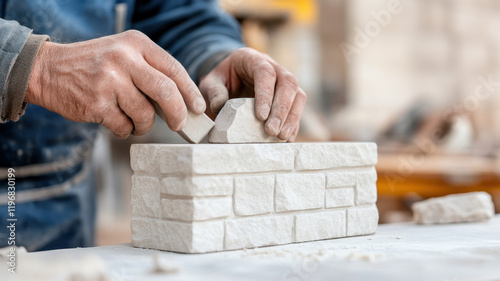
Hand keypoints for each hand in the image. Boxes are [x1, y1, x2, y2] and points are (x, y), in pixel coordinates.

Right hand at [25, 30, 205, 137]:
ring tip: (134, 120)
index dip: (190, 92)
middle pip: (166, 91)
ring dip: (144, 124)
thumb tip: (182, 102)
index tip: (199, 108)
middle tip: (180, 124)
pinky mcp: (96, 104)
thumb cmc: (94, 65)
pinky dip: (125, 130)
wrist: (47, 70)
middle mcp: (124, 59)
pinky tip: (116, 121)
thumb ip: (151, 71)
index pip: (174, 69)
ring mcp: (109, 81)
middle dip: (178, 113)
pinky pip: (124, 126)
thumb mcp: (123, 53)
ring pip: (145, 114)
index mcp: (136, 44)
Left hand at [199, 47, 306, 140]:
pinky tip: (286, 138)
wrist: (228, 79)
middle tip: (272, 131)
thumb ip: (214, 93)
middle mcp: (273, 66)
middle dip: (282, 109)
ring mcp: (283, 81)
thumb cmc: (220, 80)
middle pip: (288, 82)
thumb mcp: (210, 83)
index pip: (265, 72)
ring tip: (281, 137)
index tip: (261, 116)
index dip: (266, 94)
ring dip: (291, 117)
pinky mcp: (288, 96)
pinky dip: (293, 124)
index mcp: (252, 59)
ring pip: (298, 95)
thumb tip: (220, 108)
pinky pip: (297, 108)